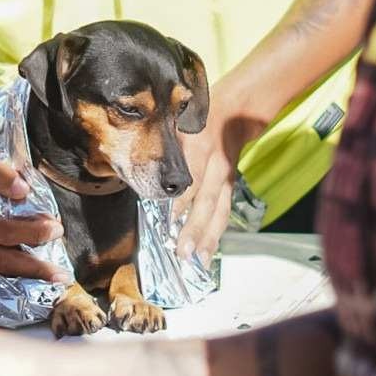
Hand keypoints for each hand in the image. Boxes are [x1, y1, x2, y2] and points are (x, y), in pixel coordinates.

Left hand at [174, 89, 263, 265]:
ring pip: (219, 212)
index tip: (169, 220)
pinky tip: (207, 253)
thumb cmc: (195, 122)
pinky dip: (215, 234)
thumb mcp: (178, 127)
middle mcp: (216, 166)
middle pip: (207, 202)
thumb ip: (165, 150)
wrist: (234, 114)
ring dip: (208, 238)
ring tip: (199, 261)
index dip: (181, 201)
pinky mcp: (230, 188)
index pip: (191, 179)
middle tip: (183, 252)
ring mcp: (226, 179)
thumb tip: (141, 175)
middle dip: (195, 229)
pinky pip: (223, 214)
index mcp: (201, 148)